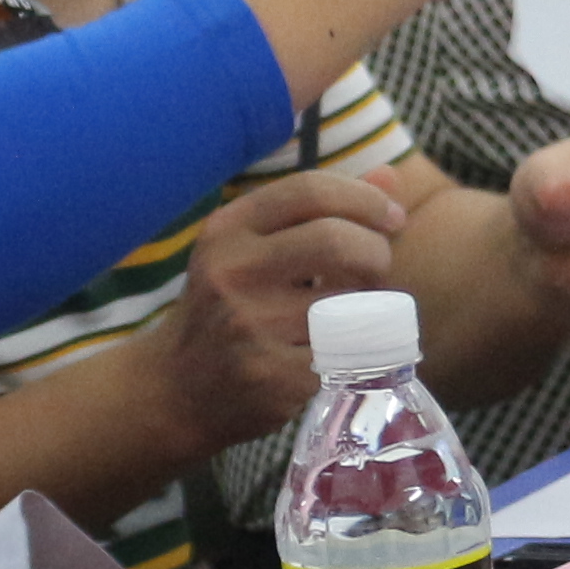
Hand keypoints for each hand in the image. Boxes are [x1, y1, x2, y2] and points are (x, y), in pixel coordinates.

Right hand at [136, 166, 407, 448]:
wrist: (175, 390)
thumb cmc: (228, 309)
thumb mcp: (253, 251)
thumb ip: (319, 213)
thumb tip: (389, 178)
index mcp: (226, 230)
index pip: (309, 190)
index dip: (365, 199)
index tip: (394, 219)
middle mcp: (231, 272)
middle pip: (335, 240)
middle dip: (376, 251)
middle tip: (379, 271)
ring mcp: (248, 326)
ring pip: (345, 301)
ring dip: (368, 306)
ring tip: (356, 314)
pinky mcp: (270, 376)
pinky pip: (342, 352)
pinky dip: (353, 352)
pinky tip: (338, 355)